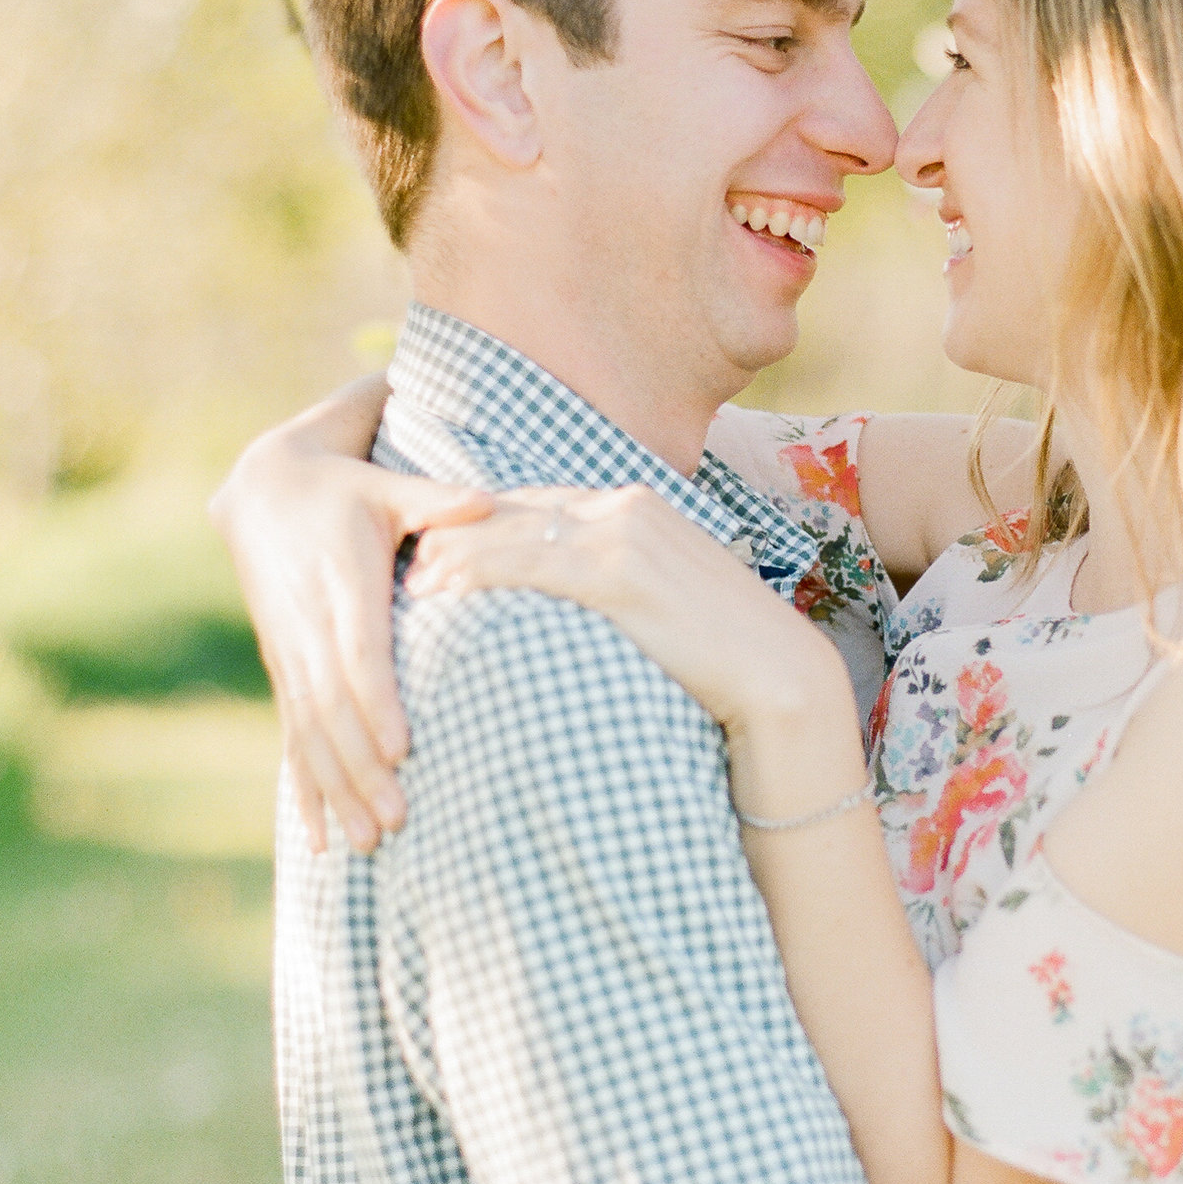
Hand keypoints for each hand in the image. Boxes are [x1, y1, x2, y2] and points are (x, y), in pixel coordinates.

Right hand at [208, 384, 495, 852]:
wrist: (264, 489)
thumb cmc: (348, 489)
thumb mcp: (389, 484)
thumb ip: (438, 499)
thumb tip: (487, 502)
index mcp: (343, 584)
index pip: (358, 652)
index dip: (377, 701)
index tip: (402, 747)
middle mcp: (310, 627)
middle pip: (334, 709)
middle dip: (362, 769)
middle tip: (395, 821)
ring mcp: (291, 654)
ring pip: (310, 734)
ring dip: (336, 791)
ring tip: (364, 845)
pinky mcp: (284, 671)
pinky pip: (292, 737)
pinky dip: (304, 788)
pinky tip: (319, 838)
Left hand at [410, 485, 846, 749]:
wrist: (780, 680)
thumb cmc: (720, 657)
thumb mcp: (663, 602)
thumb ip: (615, 583)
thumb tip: (569, 604)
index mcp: (638, 504)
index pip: (537, 504)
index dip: (480, 524)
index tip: (434, 545)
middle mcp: (627, 505)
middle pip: (515, 510)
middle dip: (454, 532)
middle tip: (402, 557)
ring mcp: (623, 534)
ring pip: (512, 532)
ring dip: (453, 554)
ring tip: (409, 581)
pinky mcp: (619, 572)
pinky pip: (529, 566)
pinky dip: (477, 573)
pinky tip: (440, 592)